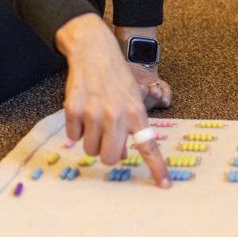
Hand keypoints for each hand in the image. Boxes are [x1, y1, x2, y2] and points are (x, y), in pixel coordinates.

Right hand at [57, 14, 168, 186]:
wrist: (94, 50)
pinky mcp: (73, 109)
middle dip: (107, 154)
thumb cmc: (116, 78)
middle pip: (111, 158)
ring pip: (90, 150)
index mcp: (136, 113)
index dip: (156, 168)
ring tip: (94, 120)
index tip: (165, 186)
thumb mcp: (132, 98)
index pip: (148, 147)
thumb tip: (124, 153)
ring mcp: (94, 112)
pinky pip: (73, 136)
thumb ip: (131, 127)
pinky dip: (75, 129)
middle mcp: (116, 115)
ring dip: (90, 141)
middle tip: (106, 141)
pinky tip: (81, 111)